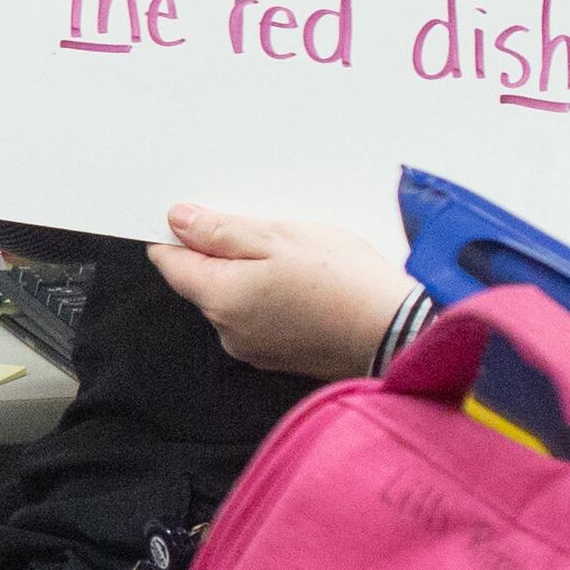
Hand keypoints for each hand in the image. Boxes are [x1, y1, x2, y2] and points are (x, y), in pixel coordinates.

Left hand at [148, 204, 409, 380]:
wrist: (399, 332)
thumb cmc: (343, 282)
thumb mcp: (279, 237)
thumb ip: (221, 231)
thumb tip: (178, 221)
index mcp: (220, 299)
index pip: (171, 264)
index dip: (177, 234)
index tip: (196, 213)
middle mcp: (228, 332)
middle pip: (205, 282)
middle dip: (223, 252)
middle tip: (265, 227)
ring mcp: (255, 349)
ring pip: (236, 299)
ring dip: (253, 274)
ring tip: (296, 254)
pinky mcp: (282, 356)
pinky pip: (262, 317)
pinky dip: (273, 296)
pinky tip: (307, 282)